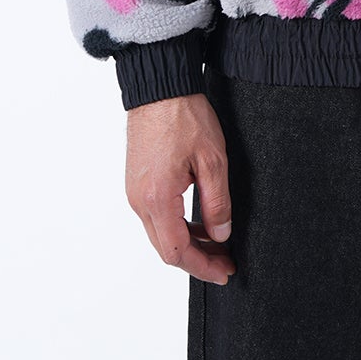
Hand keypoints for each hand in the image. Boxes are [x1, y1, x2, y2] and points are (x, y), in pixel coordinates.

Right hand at [125, 92, 235, 285]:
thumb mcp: (212, 160)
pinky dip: (176, 225)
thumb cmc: (184, 116)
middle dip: (197, 259)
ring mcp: (135, 191)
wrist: (159, 87)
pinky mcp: (136, 182)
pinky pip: (155, 216)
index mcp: (158, 199)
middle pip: (166, 248)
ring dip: (187, 242)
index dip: (203, 267)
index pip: (178, 251)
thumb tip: (221, 235)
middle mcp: (140, 201)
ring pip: (160, 233)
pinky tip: (197, 220)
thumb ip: (217, 203)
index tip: (225, 272)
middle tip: (226, 260)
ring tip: (217, 240)